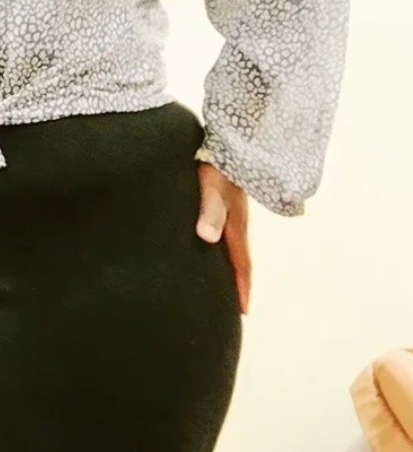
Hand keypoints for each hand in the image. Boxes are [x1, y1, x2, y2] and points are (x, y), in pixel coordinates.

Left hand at [196, 163, 251, 313]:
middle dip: (240, 284)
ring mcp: (232, 212)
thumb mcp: (211, 186)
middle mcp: (237, 221)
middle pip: (240, 260)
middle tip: (236, 308)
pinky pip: (226, 234)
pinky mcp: (223, 203)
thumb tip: (208, 238)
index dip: (242, 288)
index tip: (243, 311)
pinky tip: (212, 250)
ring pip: (233, 247)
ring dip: (232, 268)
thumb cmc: (215, 163)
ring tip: (226, 286)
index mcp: (236, 224)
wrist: (227, 139)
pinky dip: (223, 250)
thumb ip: (209, 210)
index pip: (242, 263)